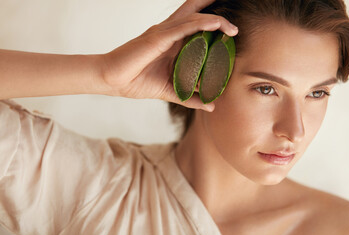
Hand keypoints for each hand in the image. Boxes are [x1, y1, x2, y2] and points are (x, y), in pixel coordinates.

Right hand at [101, 0, 237, 111]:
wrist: (112, 81)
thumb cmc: (136, 82)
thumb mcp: (170, 91)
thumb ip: (191, 97)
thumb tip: (211, 106)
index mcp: (171, 43)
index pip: (195, 27)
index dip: (212, 24)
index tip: (232, 32)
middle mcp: (169, 33)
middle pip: (195, 14)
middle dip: (214, 10)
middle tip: (233, 21)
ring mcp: (163, 33)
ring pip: (194, 18)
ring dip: (216, 20)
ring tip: (233, 28)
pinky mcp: (157, 38)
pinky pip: (184, 26)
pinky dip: (201, 24)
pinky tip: (217, 25)